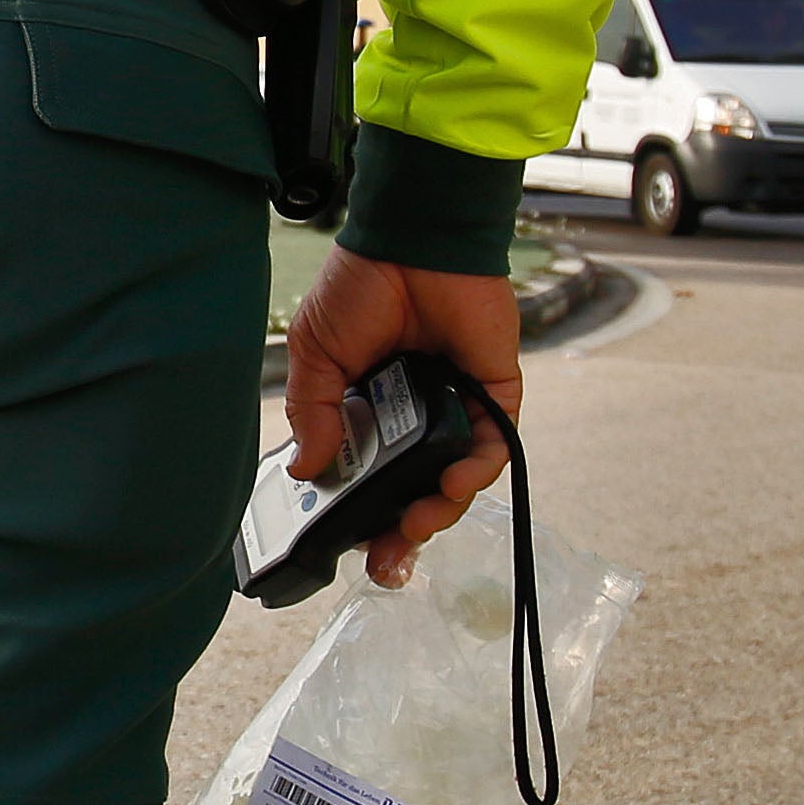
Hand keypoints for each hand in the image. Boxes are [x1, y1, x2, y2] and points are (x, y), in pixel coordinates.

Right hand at [280, 248, 525, 587]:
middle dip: (405, 529)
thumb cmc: (360, 287)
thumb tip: (308, 471)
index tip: (352, 545)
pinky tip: (453, 482)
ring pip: (457, 474)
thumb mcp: (317, 355)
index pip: (372, 471)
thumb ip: (314, 413)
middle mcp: (417, 408)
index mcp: (371, 402)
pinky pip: (493, 443)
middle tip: (389, 562)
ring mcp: (458, 402)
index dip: (364, 511)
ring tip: (419, 521)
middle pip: (417, 484)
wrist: (413, 242)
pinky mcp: (495, 391)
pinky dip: (476, 469)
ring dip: (440, 507)